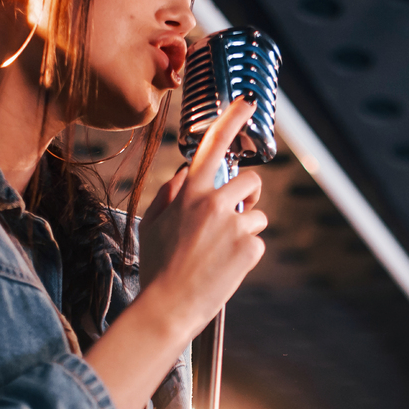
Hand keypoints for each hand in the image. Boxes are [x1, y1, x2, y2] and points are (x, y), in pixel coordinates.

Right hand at [135, 96, 266, 340]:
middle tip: (238, 213)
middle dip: (249, 195)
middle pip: (250, 181)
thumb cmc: (156, 267)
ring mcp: (233, 225)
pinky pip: (258, 242)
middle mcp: (213, 203)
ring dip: (245, 229)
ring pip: (257, 215)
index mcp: (188, 193)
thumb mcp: (151, 226)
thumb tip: (183, 176)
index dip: (232, 119)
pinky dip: (247, 254)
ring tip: (221, 253)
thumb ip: (168, 196)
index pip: (212, 146)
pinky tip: (226, 268)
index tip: (248, 100)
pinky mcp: (249, 248)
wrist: (167, 307)